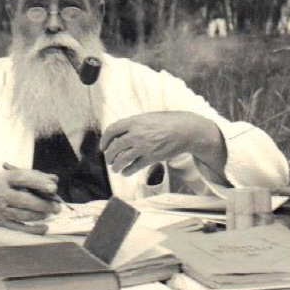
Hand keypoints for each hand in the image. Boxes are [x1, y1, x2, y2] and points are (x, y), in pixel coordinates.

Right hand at [0, 169, 60, 233]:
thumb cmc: (3, 188)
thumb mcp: (14, 178)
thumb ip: (35, 177)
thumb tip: (55, 179)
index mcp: (3, 179)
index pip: (23, 178)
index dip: (39, 182)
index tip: (53, 188)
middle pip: (25, 200)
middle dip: (44, 204)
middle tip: (57, 207)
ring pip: (24, 215)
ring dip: (40, 215)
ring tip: (48, 213)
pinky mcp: (0, 224)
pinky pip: (20, 229)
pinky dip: (34, 229)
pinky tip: (44, 227)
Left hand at [99, 111, 225, 176]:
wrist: (185, 130)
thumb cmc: (168, 122)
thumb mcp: (148, 117)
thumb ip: (134, 124)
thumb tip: (120, 133)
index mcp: (134, 122)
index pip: (111, 130)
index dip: (105, 140)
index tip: (103, 146)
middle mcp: (136, 134)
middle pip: (115, 147)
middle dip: (109, 155)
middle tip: (109, 160)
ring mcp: (143, 147)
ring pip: (122, 159)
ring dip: (116, 166)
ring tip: (115, 169)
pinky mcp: (151, 157)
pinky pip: (134, 167)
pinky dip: (127, 171)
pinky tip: (125, 172)